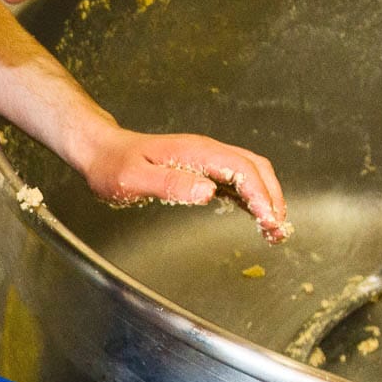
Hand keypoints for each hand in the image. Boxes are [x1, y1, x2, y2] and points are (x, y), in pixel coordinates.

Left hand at [82, 130, 290, 242]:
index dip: (260, 194)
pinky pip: (237, 181)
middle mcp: (206, 152)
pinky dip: (253, 198)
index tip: (269, 219)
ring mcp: (206, 160)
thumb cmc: (114, 166)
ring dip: (267, 197)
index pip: (240, 169)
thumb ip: (170, 184)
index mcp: (195, 152)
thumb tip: (207, 192)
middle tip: (279, 229)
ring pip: (250, 173)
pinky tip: (256, 217)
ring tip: (274, 229)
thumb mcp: (134, 179)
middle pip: (254, 168)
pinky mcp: (202, 170)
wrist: (102, 152)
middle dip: (272, 197)